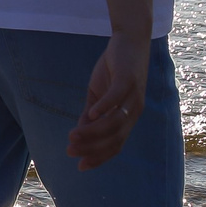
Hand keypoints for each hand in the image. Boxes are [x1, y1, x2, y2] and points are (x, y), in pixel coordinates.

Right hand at [66, 32, 148, 169]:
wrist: (129, 40)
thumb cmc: (114, 68)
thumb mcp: (98, 94)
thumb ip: (91, 113)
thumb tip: (79, 132)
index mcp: (128, 117)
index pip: (116, 144)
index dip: (99, 157)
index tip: (80, 166)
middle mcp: (135, 110)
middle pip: (115, 137)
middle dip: (92, 147)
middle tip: (71, 150)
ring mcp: (133, 96)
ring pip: (114, 121)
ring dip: (93, 131)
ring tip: (73, 135)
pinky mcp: (128, 79)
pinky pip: (116, 97)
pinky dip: (104, 107)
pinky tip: (89, 114)